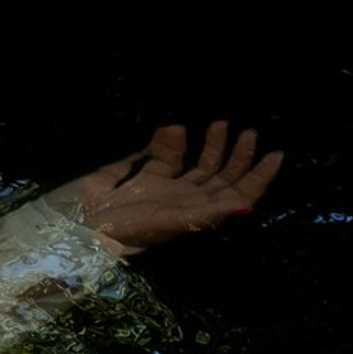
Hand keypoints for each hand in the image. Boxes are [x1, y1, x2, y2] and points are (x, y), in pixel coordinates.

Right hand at [74, 120, 283, 256]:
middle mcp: (183, 202)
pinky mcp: (140, 177)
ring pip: (197, 165)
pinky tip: (172, 129)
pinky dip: (170, 141)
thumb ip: (205, 214)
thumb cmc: (122, 229)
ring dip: (212, 145)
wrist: (77, 225)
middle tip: (249, 132)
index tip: (275, 154)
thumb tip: (247, 208)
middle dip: (239, 156)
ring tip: (220, 123)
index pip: (235, 197)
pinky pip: (164, 156)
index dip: (258, 179)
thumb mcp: (167, 222)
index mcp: (194, 216)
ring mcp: (162, 189)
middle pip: (221, 178)